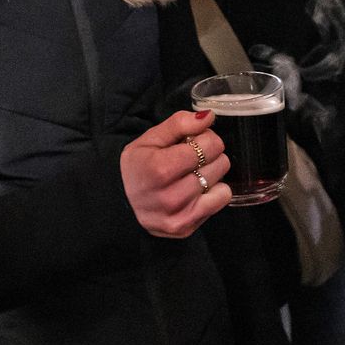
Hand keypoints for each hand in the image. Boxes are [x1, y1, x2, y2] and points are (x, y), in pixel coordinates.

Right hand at [120, 109, 232, 236]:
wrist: (121, 203)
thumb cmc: (139, 166)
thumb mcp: (150, 138)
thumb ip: (179, 123)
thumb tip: (208, 116)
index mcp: (159, 168)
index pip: (210, 145)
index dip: (206, 138)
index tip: (193, 141)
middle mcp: (170, 196)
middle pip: (219, 163)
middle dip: (210, 155)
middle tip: (192, 158)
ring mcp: (179, 215)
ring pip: (222, 182)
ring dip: (212, 174)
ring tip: (192, 174)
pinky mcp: (186, 228)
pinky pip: (221, 201)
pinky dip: (214, 193)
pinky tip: (196, 191)